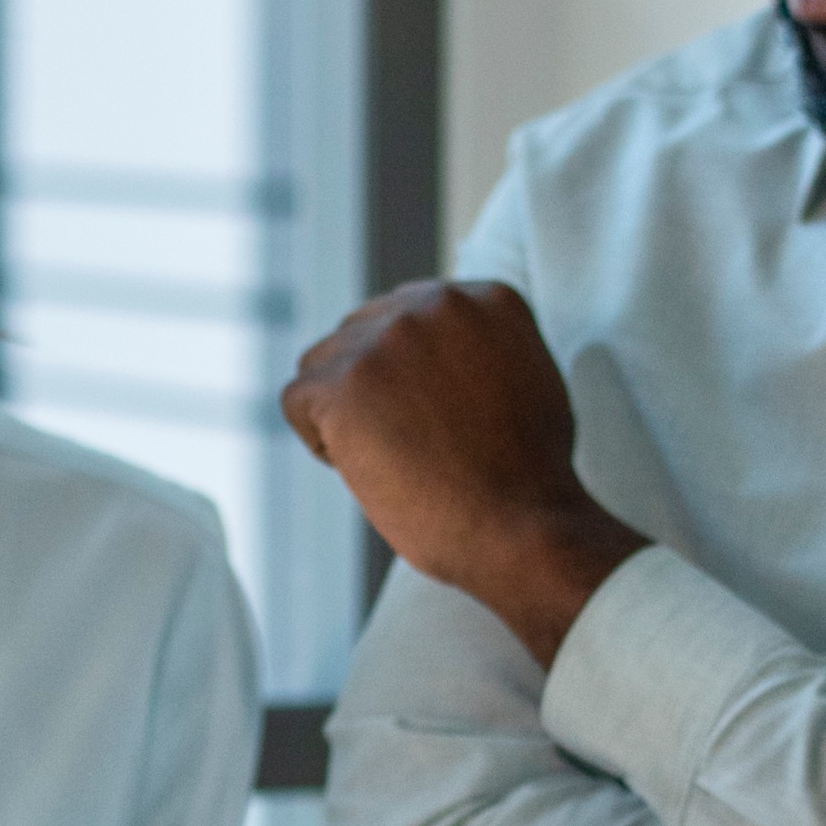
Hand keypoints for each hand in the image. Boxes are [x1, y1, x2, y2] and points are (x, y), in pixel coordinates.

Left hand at [280, 280, 646, 664]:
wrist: (521, 526)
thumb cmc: (528, 478)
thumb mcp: (527, 379)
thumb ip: (480, 349)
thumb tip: (428, 355)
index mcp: (484, 299)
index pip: (407, 316)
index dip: (408, 375)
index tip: (433, 416)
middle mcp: (435, 303)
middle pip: (361, 333)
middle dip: (372, 390)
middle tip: (411, 445)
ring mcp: (387, 340)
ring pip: (323, 363)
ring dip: (343, 413)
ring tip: (392, 459)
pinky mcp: (345, 384)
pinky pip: (297, 400)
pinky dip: (320, 442)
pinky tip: (367, 469)